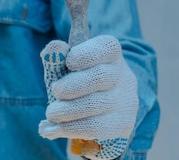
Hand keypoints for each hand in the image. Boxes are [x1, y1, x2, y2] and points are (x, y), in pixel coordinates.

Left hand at [39, 35, 138, 159]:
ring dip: (66, 110)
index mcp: (112, 54)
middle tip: (55, 91)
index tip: (68, 62)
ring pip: (95, 105)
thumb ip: (59, 57)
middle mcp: (124, 76)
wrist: (106, 110)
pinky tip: (53, 130)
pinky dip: (69, 128)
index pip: (107, 47)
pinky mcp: (122, 125)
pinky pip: (95, 127)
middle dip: (71, 85)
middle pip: (101, 76)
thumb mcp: (71, 67)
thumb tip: (53, 48)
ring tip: (51, 113)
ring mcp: (126, 101)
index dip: (86, 54)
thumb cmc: (82, 82)